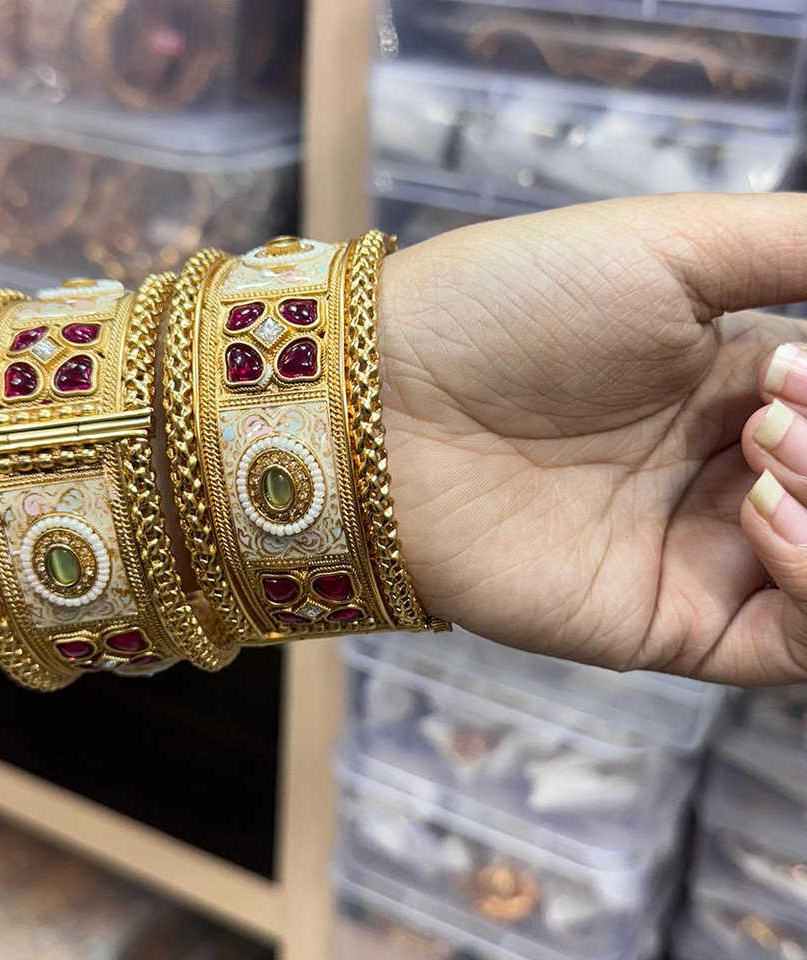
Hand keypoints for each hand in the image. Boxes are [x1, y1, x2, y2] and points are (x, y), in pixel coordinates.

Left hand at [379, 193, 806, 683]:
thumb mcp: (672, 247)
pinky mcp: (670, 624)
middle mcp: (735, 469)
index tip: (787, 369)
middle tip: (770, 406)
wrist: (387, 407)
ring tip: (768, 443)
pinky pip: (794, 645)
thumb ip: (798, 248)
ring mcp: (707, 552)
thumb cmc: (511, 308)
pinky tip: (762, 511)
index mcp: (745, 379)